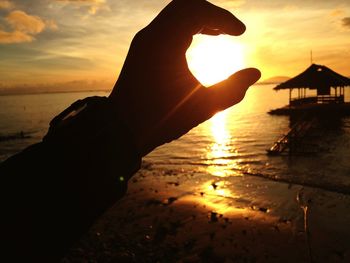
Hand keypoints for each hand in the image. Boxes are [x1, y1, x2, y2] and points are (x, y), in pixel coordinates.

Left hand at [109, 0, 260, 155]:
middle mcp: (151, 35)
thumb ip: (232, 90)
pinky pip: (165, 26)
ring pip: (174, 14)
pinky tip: (195, 41)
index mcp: (164, 43)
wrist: (121, 130)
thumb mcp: (202, 107)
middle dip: (211, 13)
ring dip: (197, 19)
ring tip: (218, 34)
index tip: (241, 33)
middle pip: (185, 5)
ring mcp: (143, 41)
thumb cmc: (160, 120)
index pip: (197, 10)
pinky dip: (184, 27)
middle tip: (230, 30)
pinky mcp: (141, 50)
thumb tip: (255, 72)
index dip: (223, 18)